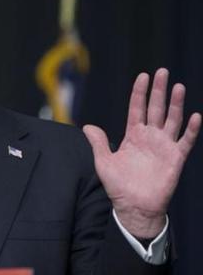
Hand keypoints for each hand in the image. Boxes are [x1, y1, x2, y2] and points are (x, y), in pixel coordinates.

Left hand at [83, 68, 200, 237]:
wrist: (134, 207)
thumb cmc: (118, 186)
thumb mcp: (103, 162)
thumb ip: (98, 143)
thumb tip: (87, 126)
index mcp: (133, 135)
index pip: (137, 108)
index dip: (139, 92)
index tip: (143, 75)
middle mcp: (150, 136)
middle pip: (156, 108)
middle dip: (158, 90)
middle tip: (162, 72)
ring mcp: (164, 146)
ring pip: (172, 120)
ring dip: (176, 104)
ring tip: (178, 87)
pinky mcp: (175, 159)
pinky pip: (185, 142)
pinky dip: (191, 130)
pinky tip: (195, 116)